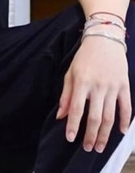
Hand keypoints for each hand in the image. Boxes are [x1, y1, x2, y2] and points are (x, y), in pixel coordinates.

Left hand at [56, 35, 130, 152]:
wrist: (104, 39)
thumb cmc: (84, 57)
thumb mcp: (70, 72)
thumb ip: (66, 95)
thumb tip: (61, 116)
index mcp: (82, 82)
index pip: (77, 109)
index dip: (73, 125)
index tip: (70, 139)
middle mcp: (97, 86)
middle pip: (95, 117)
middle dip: (91, 135)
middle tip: (87, 148)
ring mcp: (112, 87)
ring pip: (110, 117)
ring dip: (105, 134)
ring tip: (99, 146)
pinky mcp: (124, 86)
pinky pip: (126, 107)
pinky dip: (125, 121)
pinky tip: (121, 132)